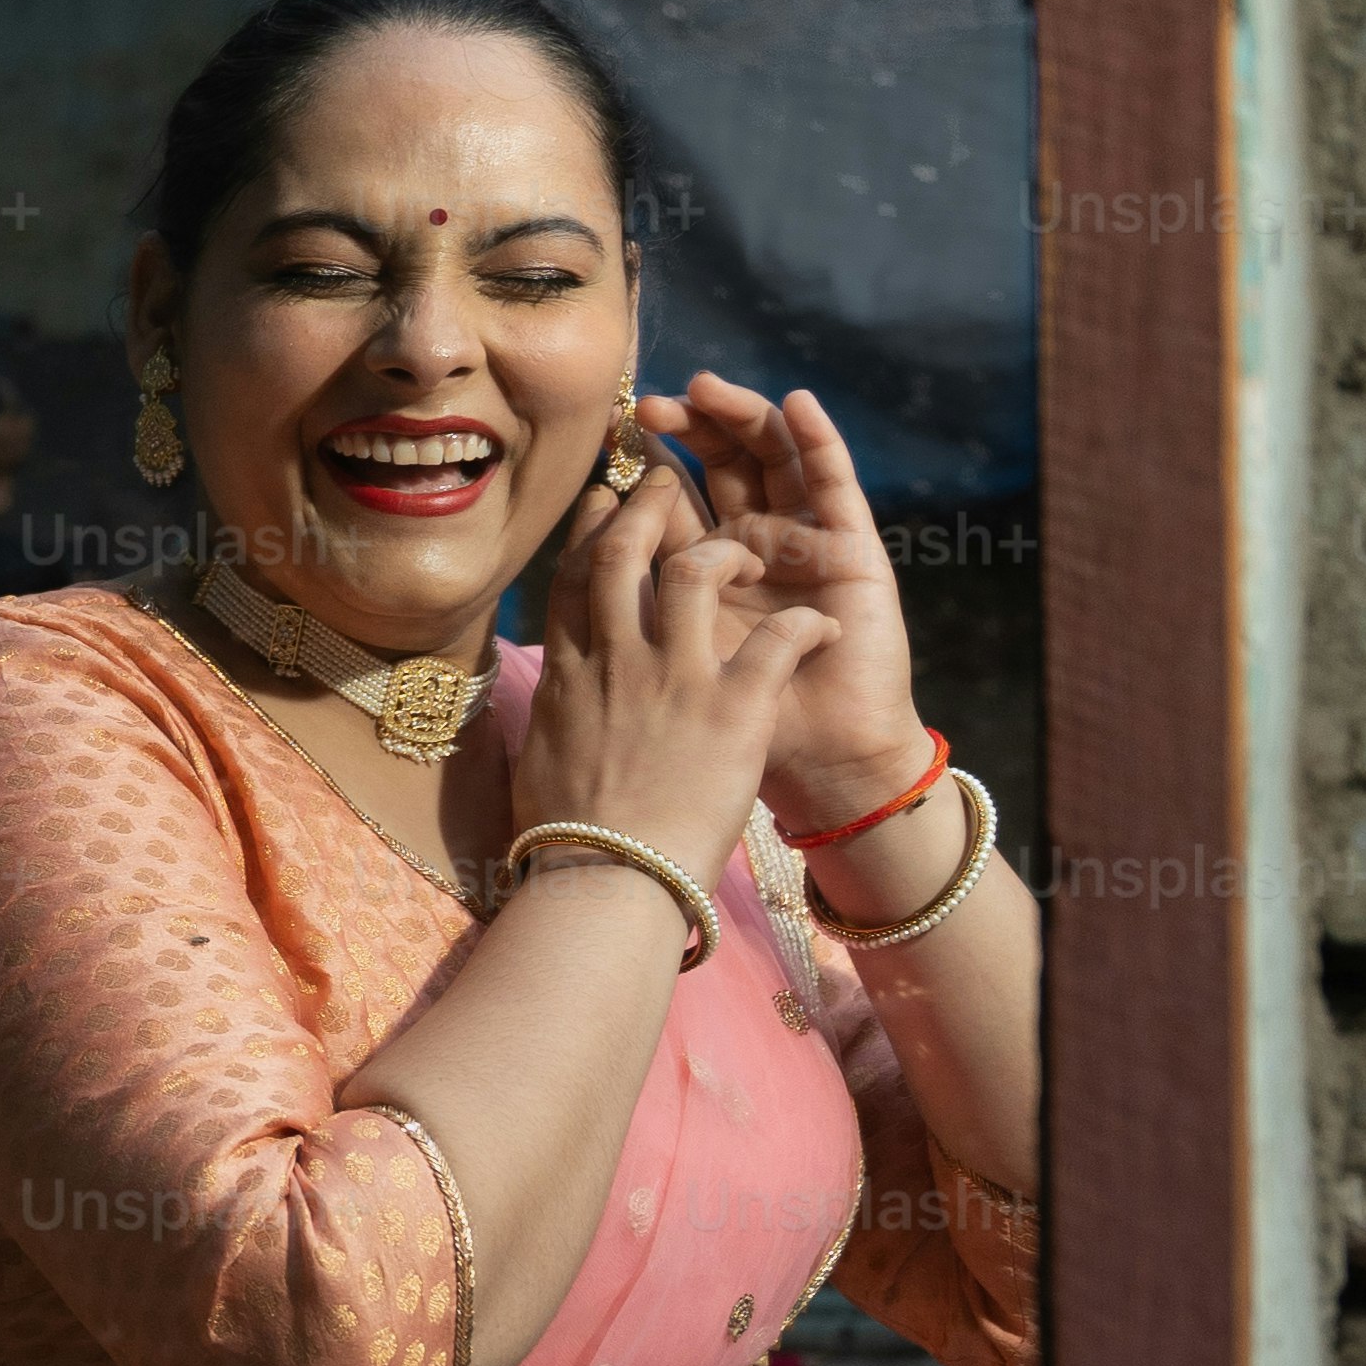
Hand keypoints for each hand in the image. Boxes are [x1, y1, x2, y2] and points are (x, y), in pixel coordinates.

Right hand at [505, 424, 832, 886]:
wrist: (606, 883)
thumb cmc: (568, 838)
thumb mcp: (543, 759)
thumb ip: (556, 716)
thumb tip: (549, 708)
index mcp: (569, 674)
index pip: (575, 577)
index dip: (592, 529)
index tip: (607, 500)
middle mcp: (616, 659)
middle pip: (626, 551)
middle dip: (651, 506)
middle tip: (674, 482)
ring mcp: (675, 676)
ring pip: (700, 569)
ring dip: (730, 547)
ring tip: (755, 545)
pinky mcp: (733, 706)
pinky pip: (781, 635)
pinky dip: (807, 622)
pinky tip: (822, 620)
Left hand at [647, 375, 934, 829]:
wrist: (818, 768)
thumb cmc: (731, 730)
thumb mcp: (667, 665)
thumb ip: (632, 617)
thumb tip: (567, 580)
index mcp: (703, 574)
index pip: (669, 503)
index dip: (640, 472)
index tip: (604, 441)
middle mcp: (752, 547)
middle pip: (718, 467)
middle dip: (685, 432)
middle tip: (646, 407)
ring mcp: (804, 542)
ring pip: (771, 461)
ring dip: (741, 418)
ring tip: (707, 386)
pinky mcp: (853, 550)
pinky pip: (834, 486)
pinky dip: (819, 440)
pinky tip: (798, 403)